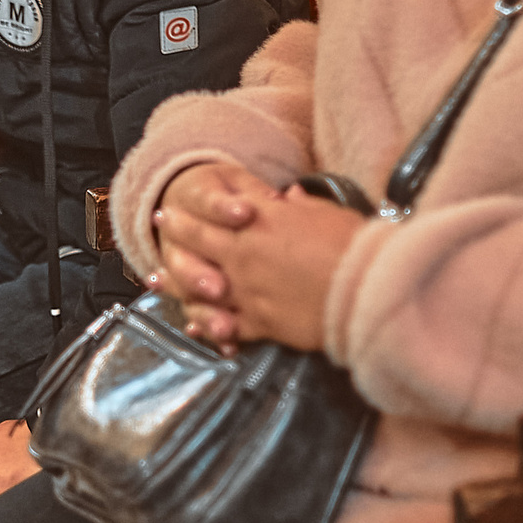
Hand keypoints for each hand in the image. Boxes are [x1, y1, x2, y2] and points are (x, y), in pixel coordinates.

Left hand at [152, 174, 364, 352]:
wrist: (368, 291)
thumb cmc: (356, 247)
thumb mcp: (330, 215)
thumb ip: (304, 207)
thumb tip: (290, 197)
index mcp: (266, 222)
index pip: (228, 206)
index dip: (207, 201)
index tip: (191, 196)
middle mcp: (248, 253)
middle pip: (203, 238)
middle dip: (179, 228)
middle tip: (161, 221)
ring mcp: (249, 289)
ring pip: (200, 284)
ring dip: (175, 280)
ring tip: (154, 277)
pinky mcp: (260, 322)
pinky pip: (225, 324)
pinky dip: (208, 326)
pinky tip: (194, 326)